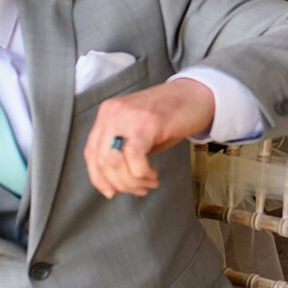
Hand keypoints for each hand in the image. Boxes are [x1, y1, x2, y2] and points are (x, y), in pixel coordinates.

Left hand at [85, 79, 215, 197]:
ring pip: (115, 162)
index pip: (91, 153)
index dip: (99, 178)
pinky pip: (134, 156)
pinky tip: (153, 175)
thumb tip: (115, 181)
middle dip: (119, 184)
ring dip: (132, 182)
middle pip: (101, 160)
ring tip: (149, 184)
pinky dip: (142, 174)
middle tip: (138, 190)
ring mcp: (128, 116)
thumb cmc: (171, 115)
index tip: (111, 192)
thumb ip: (123, 149)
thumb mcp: (138, 130)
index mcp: (107, 114)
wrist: (196, 95)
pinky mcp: (147, 122)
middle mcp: (113, 113)